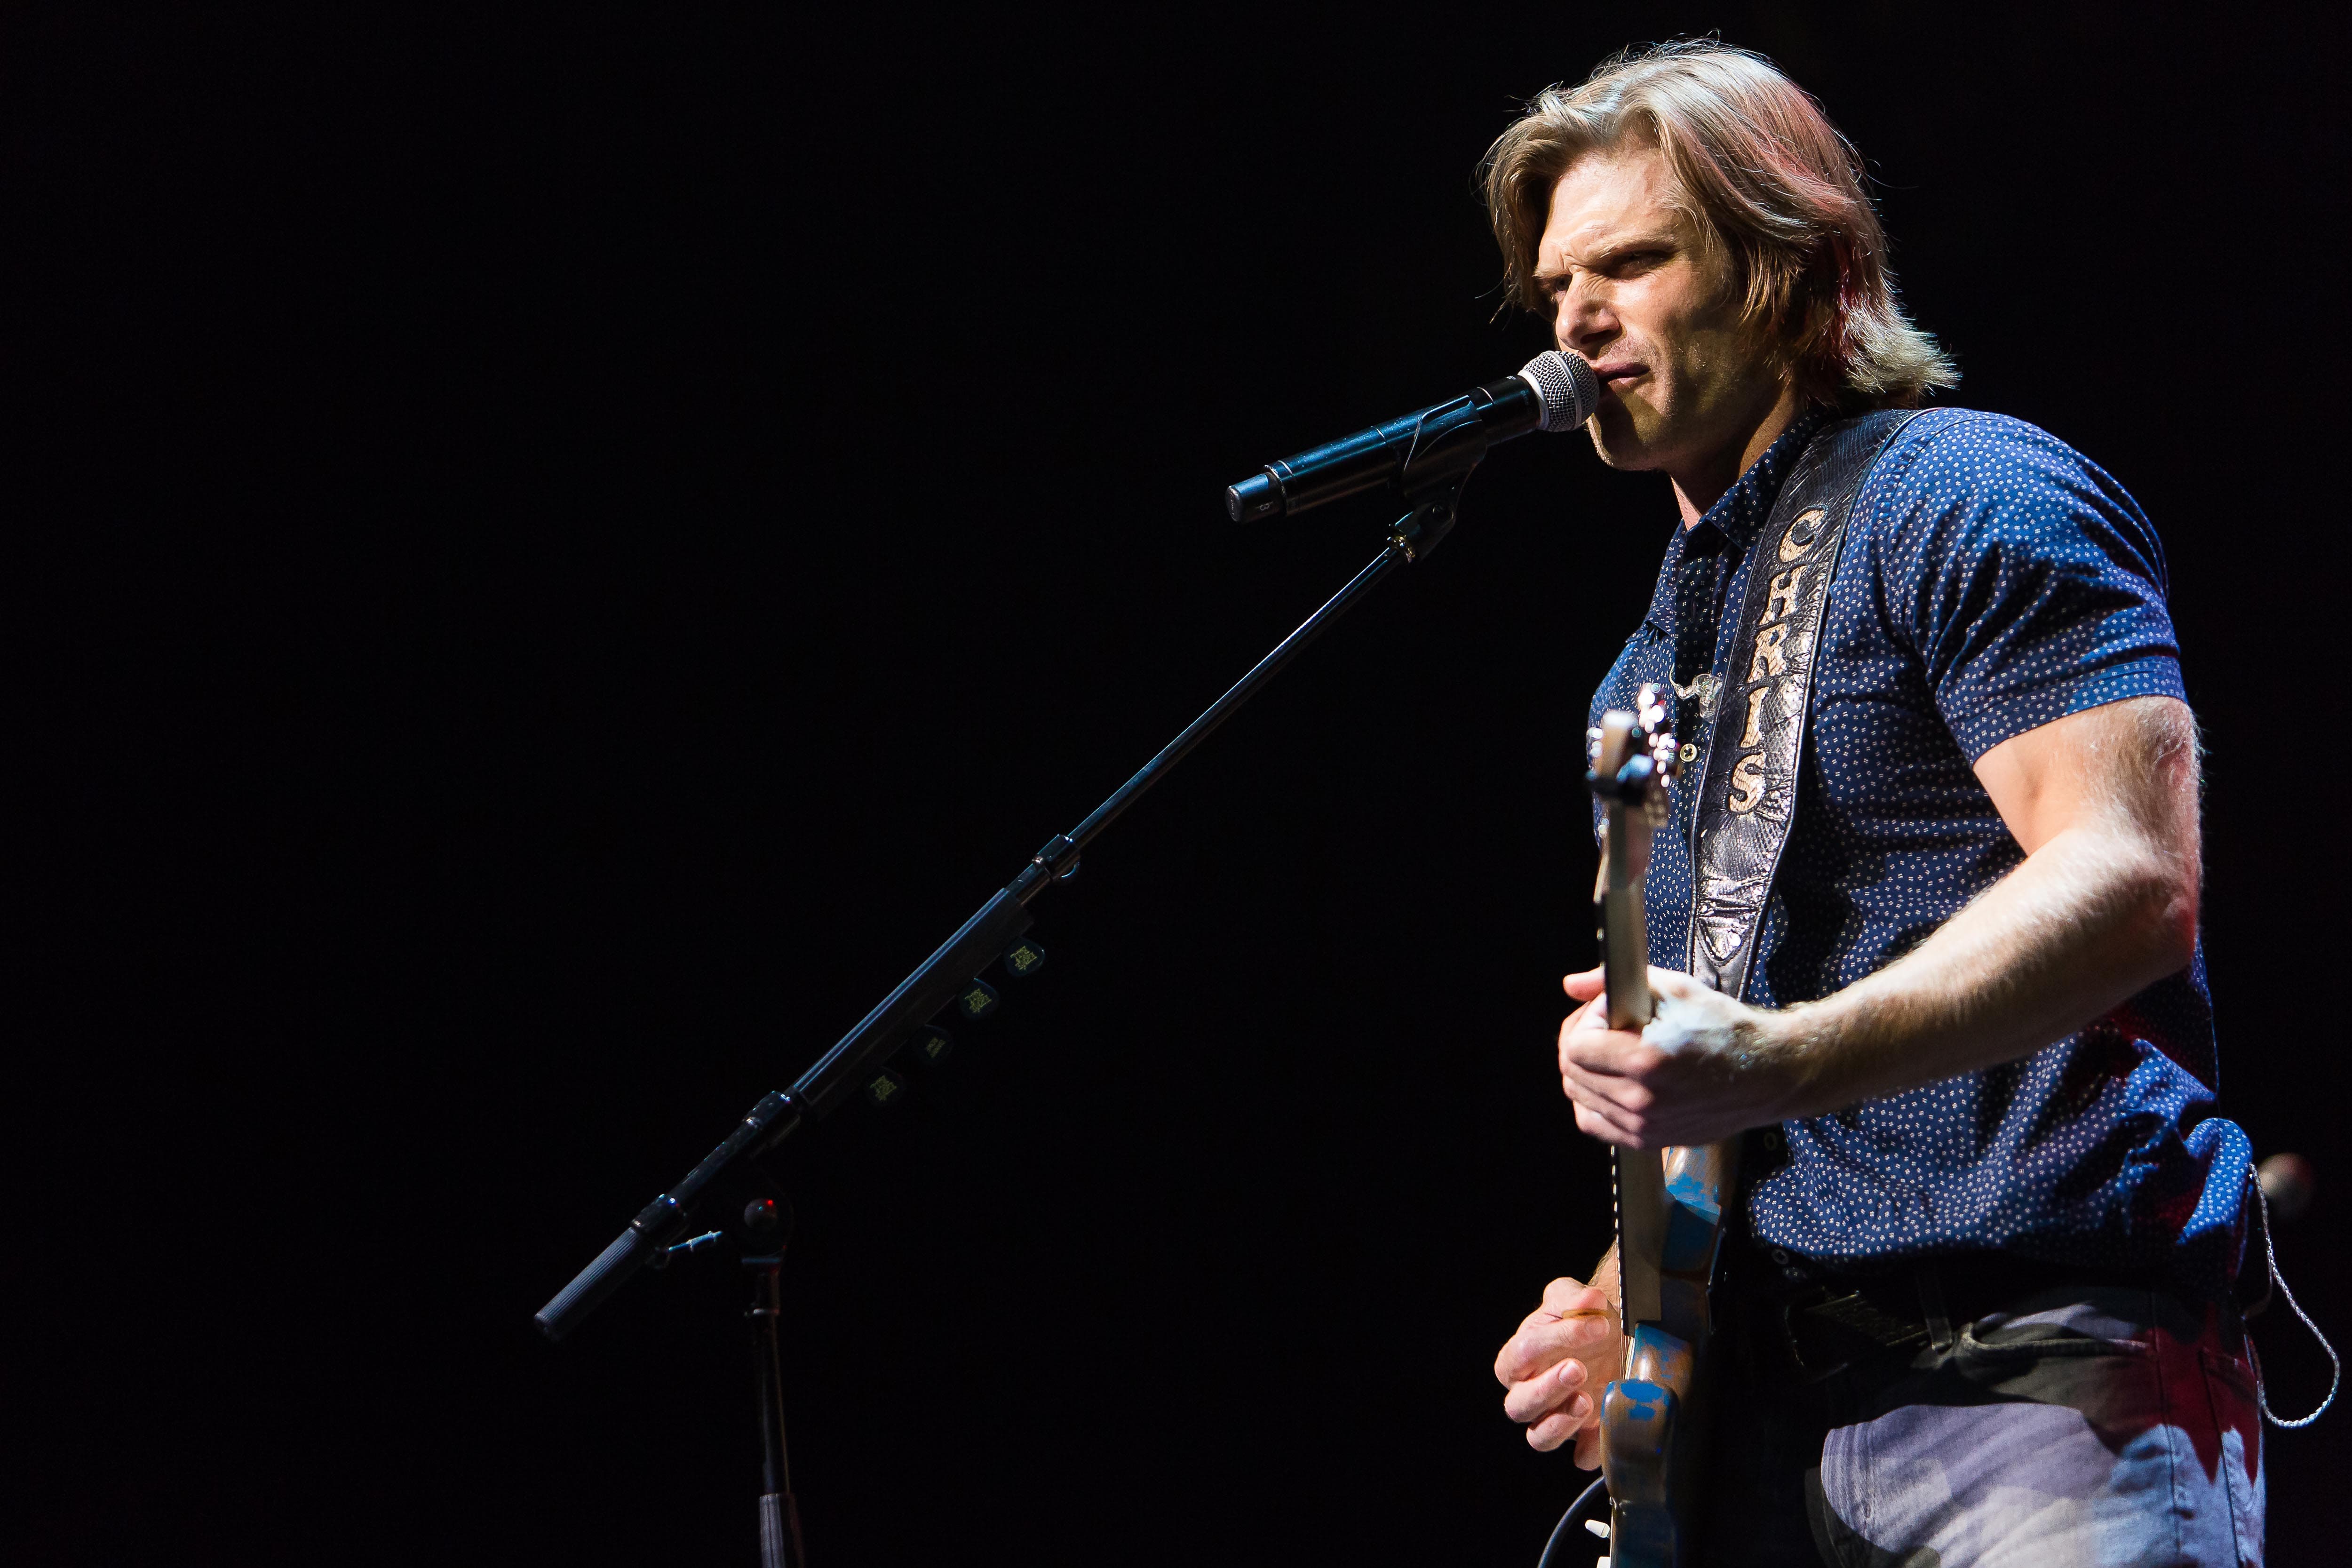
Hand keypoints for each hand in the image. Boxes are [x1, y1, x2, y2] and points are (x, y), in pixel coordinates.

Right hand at [1496, 1272, 1625, 1465]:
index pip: (1523, 1352)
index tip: (1597, 1324)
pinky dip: (1592, 1449)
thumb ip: (1577, 1297)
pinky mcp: (1583, 1438)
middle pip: (1520, 1404)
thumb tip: (1589, 1301)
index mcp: (1518, 1358)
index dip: (1556, 1339)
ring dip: (1559, 1424)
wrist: (1611, 1337)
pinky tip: (1606, 1427)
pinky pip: (1581, 1457)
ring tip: (1587, 1401)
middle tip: (1578, 1368)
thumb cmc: (1584, 1318)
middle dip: (1547, 1389)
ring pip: (1539, 1437)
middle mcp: (1529, 1393)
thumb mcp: (1576, 1298)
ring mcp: (1555, 1418)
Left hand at [1557, 965, 1795, 1147]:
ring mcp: (1645, 1126)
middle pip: (1571, 1073)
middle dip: (1580, 1042)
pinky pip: (1596, 1124)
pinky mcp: (1651, 1140)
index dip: (1584, 1021)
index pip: (1574, 1047)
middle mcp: (1641, 1100)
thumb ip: (1612, 984)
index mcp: (1645, 1061)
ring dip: (1586, 1071)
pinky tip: (1611, 1081)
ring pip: (1580, 1098)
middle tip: (1605, 1027)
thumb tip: (1571, 985)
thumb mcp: (1672, 989)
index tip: (1606, 1012)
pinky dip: (1593, 1102)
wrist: (1766, 1073)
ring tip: (1612, 1052)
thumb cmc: (1724, 1029)